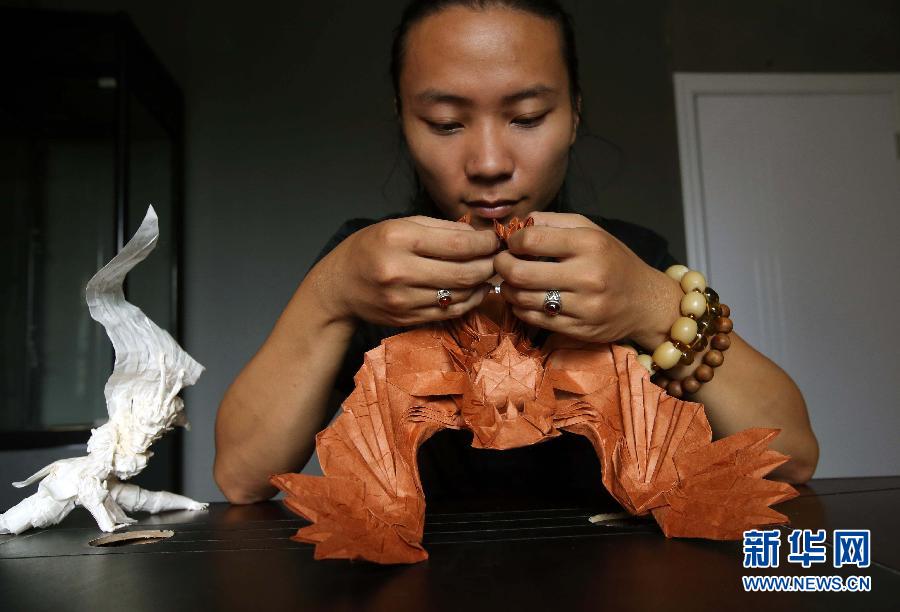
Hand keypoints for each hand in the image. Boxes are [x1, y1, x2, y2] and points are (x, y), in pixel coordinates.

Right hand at [315, 215, 498, 326]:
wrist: (339, 286)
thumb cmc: (370, 248)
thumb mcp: (399, 225)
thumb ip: (440, 228)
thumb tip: (479, 233)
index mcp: (398, 239)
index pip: (457, 244)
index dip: (484, 243)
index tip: (495, 239)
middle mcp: (399, 271)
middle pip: (463, 273)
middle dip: (489, 265)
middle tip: (498, 257)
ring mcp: (403, 299)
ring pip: (459, 295)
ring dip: (482, 284)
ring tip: (489, 272)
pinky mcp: (407, 319)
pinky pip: (449, 312)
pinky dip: (468, 301)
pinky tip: (475, 290)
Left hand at [493, 212, 679, 346]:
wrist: (646, 302)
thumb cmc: (613, 260)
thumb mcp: (590, 230)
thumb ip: (553, 222)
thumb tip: (516, 223)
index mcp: (589, 244)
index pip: (531, 239)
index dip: (512, 241)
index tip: (512, 243)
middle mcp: (587, 276)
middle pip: (520, 273)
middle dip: (501, 266)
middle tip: (501, 262)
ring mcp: (583, 307)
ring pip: (523, 299)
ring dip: (508, 289)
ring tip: (511, 281)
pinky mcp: (578, 329)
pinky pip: (534, 319)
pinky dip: (520, 308)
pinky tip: (523, 298)